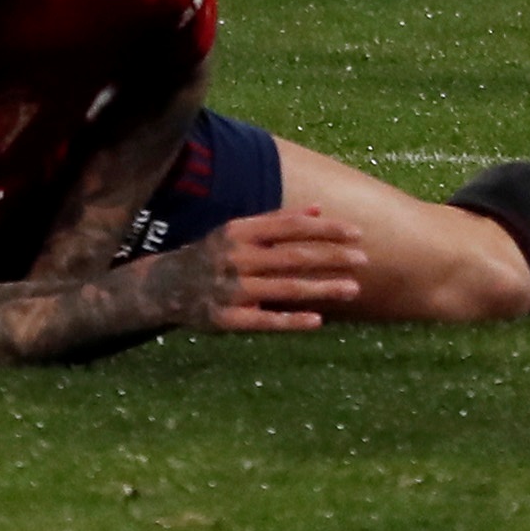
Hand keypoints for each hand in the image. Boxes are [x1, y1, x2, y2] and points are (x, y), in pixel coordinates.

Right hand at [175, 204, 369, 334]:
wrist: (166, 287)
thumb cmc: (214, 254)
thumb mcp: (239, 231)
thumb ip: (278, 220)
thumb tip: (319, 209)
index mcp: (241, 231)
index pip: (292, 227)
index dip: (327, 229)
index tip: (357, 233)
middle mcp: (236, 258)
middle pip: (294, 257)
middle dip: (332, 257)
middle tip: (364, 259)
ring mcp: (232, 290)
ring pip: (286, 289)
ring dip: (323, 288)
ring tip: (353, 288)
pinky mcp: (227, 319)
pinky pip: (266, 321)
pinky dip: (293, 321)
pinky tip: (319, 320)